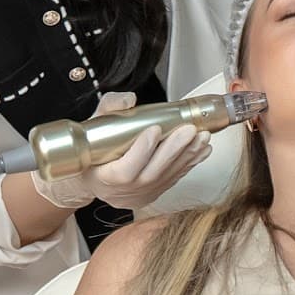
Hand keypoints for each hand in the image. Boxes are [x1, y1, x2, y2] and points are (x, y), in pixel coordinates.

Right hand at [32, 92, 212, 210]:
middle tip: (190, 130)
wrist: (93, 177)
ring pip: (168, 176)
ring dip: (188, 155)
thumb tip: (129, 100)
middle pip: (152, 173)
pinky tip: (202, 149)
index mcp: (103, 178)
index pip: (124, 170)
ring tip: (202, 136)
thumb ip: (109, 110)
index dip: (141, 151)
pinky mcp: (156, 194)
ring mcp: (141, 195)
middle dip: (174, 150)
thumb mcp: (92, 128)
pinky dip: (191, 163)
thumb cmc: (93, 151)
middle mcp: (124, 192)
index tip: (154, 129)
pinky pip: (175, 179)